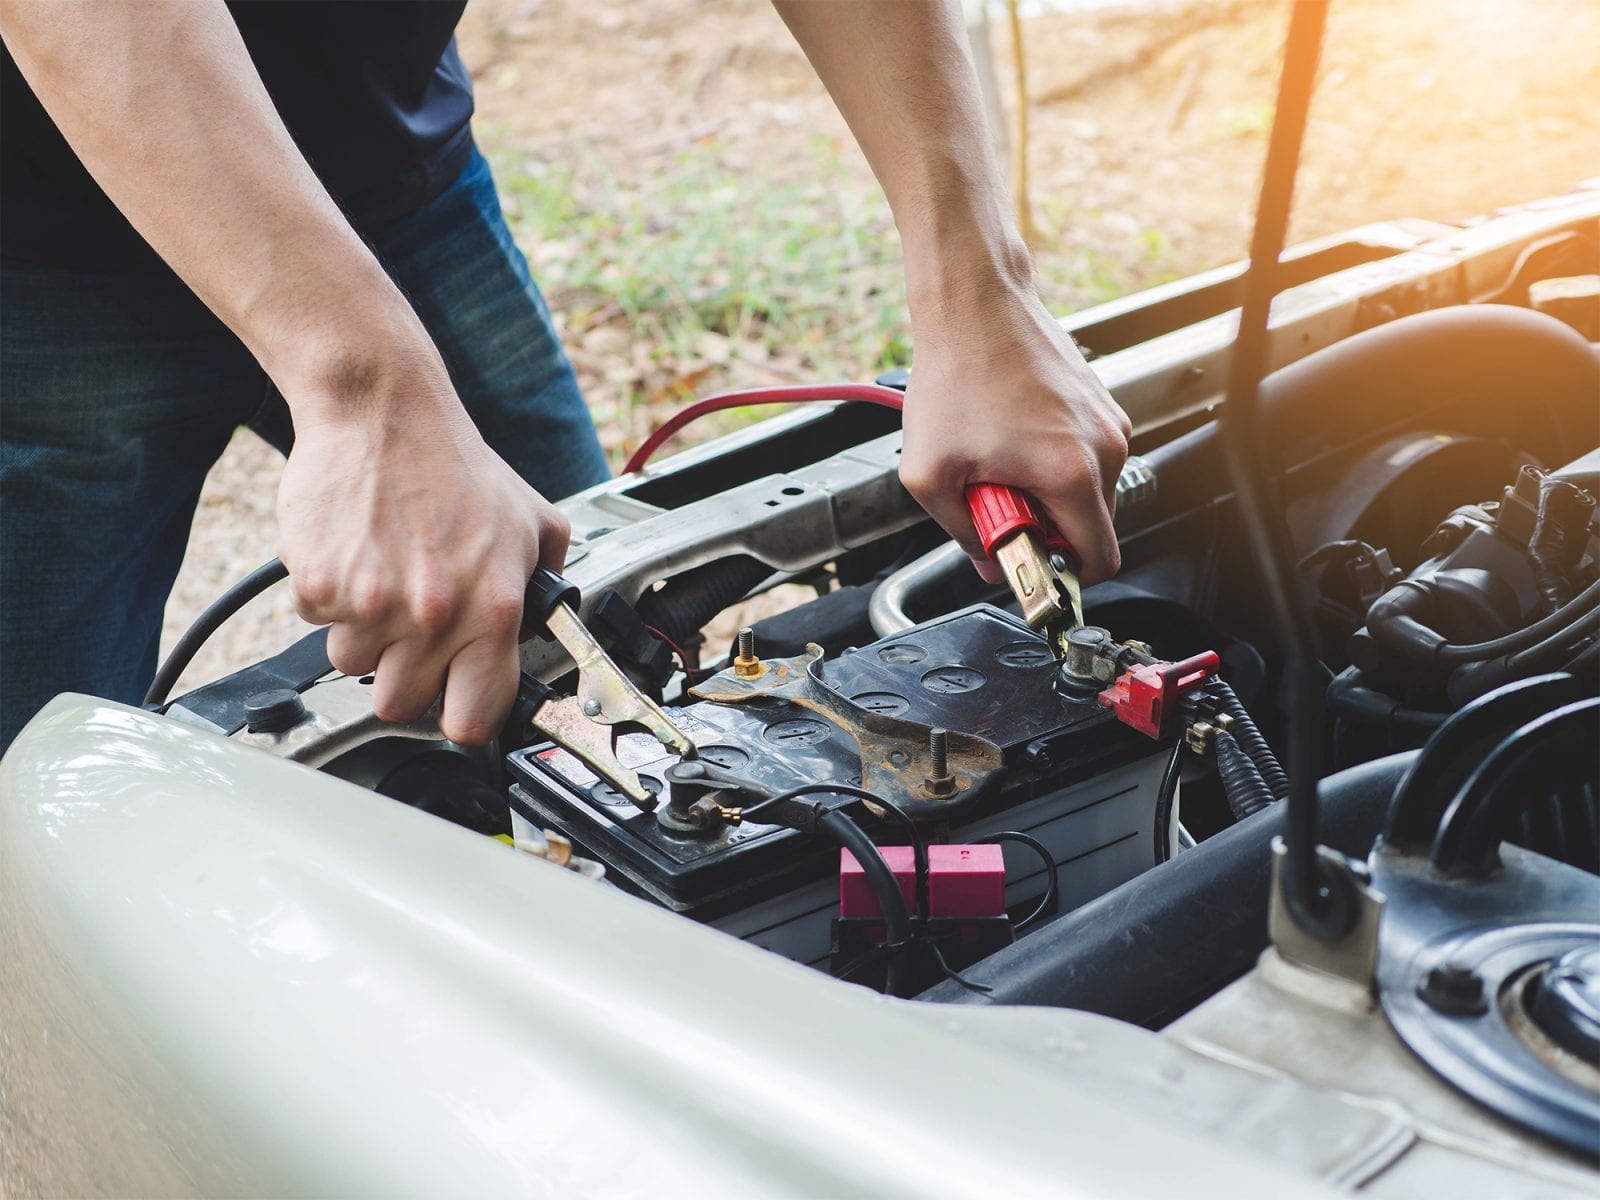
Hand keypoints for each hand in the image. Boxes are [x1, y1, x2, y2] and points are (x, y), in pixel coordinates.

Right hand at [275, 350, 568, 744]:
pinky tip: (355, 553)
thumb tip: (551, 630)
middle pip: (399, 704)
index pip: (473, 718)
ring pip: (352, 666)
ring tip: (384, 576)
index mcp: (493, 610)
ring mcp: (372, 604)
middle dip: (403, 673)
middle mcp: (434, 616)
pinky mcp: (318, 585)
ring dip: (365, 633)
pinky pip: (317, 622)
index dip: (461, 715)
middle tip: (410, 628)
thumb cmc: (455, 466)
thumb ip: (546, 583)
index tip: (453, 702)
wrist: (384, 413)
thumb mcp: (531, 522)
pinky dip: (330, 596)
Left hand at [898, 277, 1130, 584]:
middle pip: (1093, 528)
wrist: (974, 303)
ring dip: (1047, 494)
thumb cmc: (954, 374)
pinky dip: (1052, 462)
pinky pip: (1085, 457)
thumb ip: (962, 534)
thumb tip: (986, 561)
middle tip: (998, 503)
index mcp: (1072, 474)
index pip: (1100, 562)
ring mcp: (1108, 422)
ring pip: (1089, 492)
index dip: (1063, 577)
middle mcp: (1105, 447)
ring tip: (1000, 464)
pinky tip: (1011, 439)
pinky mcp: (1100, 404)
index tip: (1029, 565)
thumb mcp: (930, 475)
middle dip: (1047, 531)